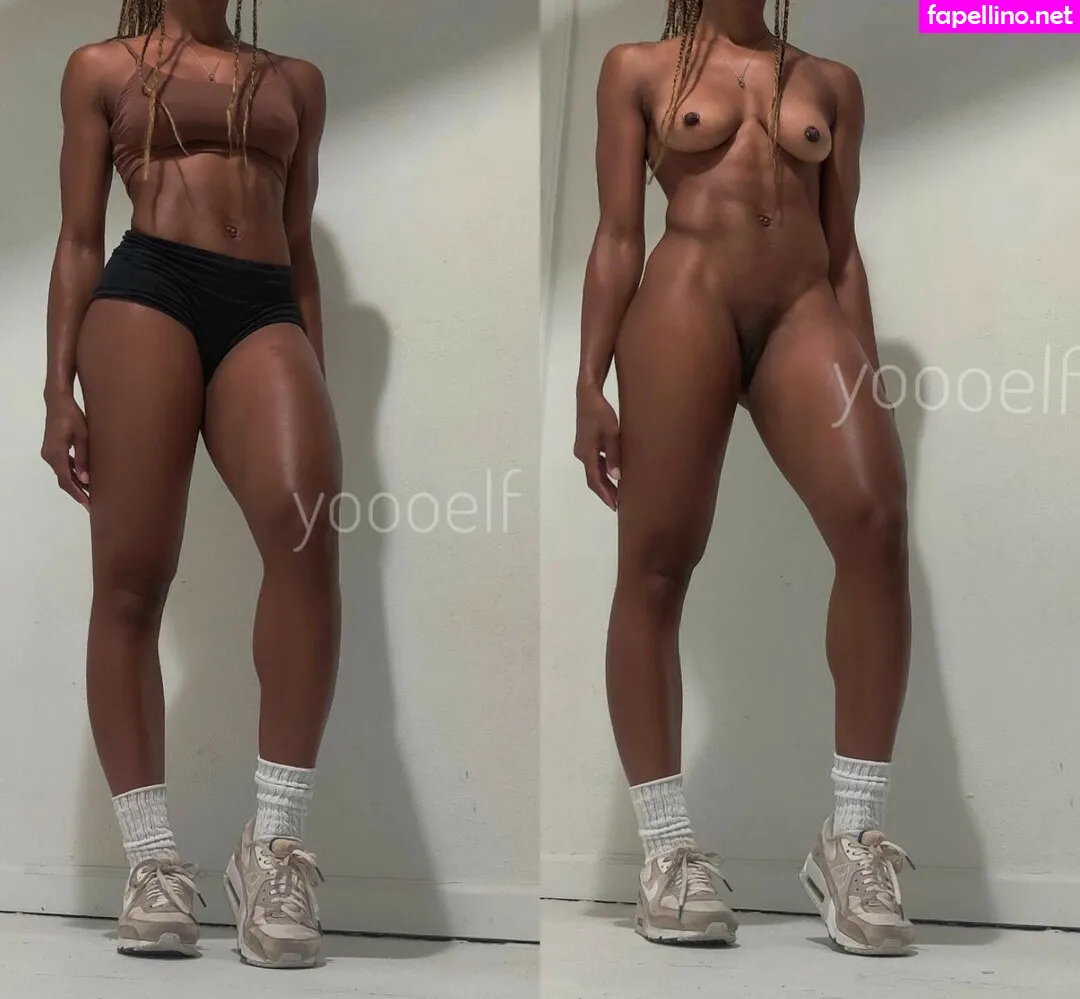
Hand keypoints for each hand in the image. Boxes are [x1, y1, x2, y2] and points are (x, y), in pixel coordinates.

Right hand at [41, 395, 89, 507]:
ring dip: (76, 483)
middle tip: (91, 504)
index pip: (66, 480)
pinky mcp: (52, 450)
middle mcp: (49, 456)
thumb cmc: (73, 417)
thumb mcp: (83, 436)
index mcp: (56, 454)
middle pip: (64, 479)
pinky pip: (63, 466)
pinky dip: (73, 474)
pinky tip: (84, 478)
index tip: (87, 504)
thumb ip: (84, 457)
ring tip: (91, 493)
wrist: (58, 402)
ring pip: (63, 473)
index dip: (77, 494)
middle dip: (77, 492)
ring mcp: (49, 453)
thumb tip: (86, 479)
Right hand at [574, 385, 620, 510]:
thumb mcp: (611, 433)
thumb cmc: (600, 412)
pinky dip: (603, 470)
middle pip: (593, 477)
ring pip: (593, 470)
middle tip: (618, 503)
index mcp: (587, 453)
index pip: (595, 480)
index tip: (614, 506)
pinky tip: (613, 472)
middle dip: (604, 491)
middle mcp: (582, 454)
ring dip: (604, 481)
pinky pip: (594, 461)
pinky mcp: (586, 443)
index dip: (604, 494)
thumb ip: (614, 455)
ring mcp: (582, 448)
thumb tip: (616, 477)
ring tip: (617, 491)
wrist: (587, 395)